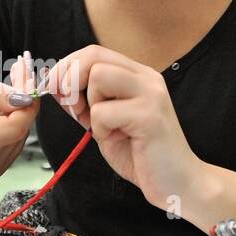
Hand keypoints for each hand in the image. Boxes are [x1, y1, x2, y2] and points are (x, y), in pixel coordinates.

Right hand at [0, 54, 38, 180]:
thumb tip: (27, 100)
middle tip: (18, 75)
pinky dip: (15, 124)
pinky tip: (2, 113)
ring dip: (20, 112)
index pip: (13, 129)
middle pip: (19, 131)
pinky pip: (17, 142)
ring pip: (22, 136)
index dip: (27, 106)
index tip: (28, 82)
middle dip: (23, 102)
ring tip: (4, 95)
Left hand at [43, 44, 203, 209]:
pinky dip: (100, 129)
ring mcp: (150, 94)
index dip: (67, 68)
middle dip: (70, 80)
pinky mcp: (149, 116)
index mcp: (137, 76)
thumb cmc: (142, 155)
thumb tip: (56, 84)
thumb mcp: (107, 122)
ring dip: (90, 105)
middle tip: (73, 108)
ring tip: (105, 126)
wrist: (179, 183)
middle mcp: (146, 78)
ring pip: (98, 76)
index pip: (93, 52)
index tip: (56, 91)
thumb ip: (87, 102)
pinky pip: (103, 111)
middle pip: (93, 56)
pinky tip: (117, 139)